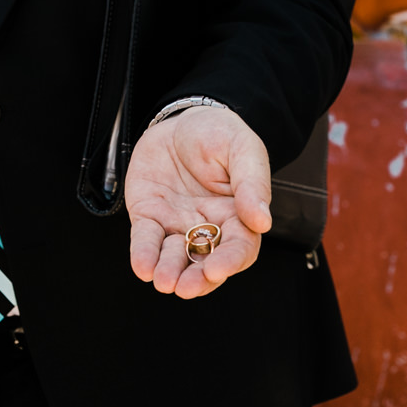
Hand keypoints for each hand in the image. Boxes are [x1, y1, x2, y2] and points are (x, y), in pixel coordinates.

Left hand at [125, 105, 272, 298]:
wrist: (182, 119)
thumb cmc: (219, 133)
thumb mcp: (243, 149)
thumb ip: (252, 184)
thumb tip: (263, 221)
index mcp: (238, 216)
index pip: (239, 247)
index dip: (229, 261)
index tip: (217, 269)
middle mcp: (208, 226)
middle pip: (206, 261)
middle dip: (197, 278)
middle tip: (187, 287)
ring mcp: (177, 224)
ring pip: (175, 257)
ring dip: (170, 272)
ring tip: (164, 281)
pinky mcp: (149, 216)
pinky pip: (146, 239)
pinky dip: (144, 254)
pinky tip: (143, 267)